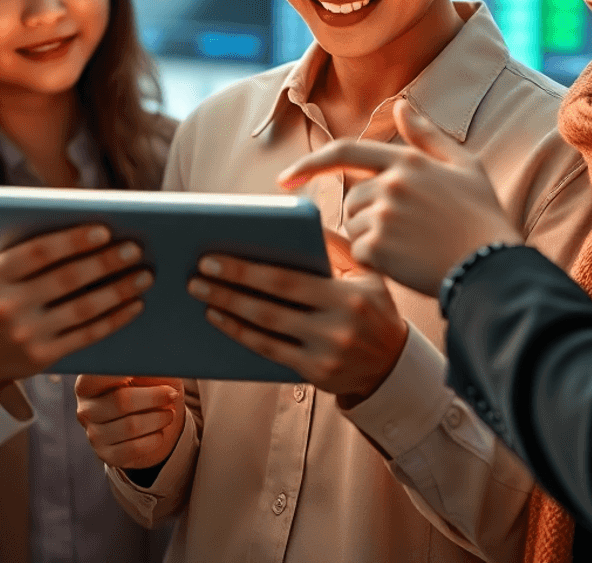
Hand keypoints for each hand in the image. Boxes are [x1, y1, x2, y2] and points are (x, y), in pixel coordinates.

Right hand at [0, 224, 151, 391]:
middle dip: (105, 262)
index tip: (105, 229)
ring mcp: (25, 335)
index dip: (73, 240)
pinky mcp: (42, 358)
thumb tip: (61, 212)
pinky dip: (114, 320)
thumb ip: (9, 240)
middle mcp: (8, 306)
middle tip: (136, 248)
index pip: (38, 253)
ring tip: (145, 275)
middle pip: (67, 279)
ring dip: (119, 291)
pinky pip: (86, 336)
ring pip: (82, 309)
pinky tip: (135, 305)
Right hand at [75, 374, 184, 469]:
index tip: (147, 365)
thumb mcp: (150, 370)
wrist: (153, 420)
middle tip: (172, 394)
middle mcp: (85, 408)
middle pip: (121, 401)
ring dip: (158, 419)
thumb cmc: (150, 386)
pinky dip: (154, 439)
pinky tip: (160, 431)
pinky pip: (133, 449)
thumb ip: (146, 363)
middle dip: (153, 397)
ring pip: (131, 427)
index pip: (100, 373)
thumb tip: (151, 356)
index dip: (125, 369)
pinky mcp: (105, 455)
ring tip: (169, 413)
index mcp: (88, 381)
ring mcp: (93, 434)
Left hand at [187, 254, 407, 400]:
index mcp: (347, 295)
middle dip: (228, 288)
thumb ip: (335, 245)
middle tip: (197, 273)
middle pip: (269, 306)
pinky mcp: (315, 375)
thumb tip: (300, 216)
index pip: (287, 280)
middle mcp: (336, 327)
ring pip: (265, 331)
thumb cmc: (374, 307)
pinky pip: (269, 352)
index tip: (213, 257)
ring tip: (201, 294)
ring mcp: (325, 354)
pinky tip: (219, 319)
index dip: (246, 269)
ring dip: (228, 311)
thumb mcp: (366, 271)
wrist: (394, 366)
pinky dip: (241, 334)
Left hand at [279, 100, 521, 296]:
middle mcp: (390, 184)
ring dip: (373, 238)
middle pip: (353, 199)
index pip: (344, 153)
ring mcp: (382, 216)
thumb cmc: (483, 218)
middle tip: (409, 234)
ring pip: (355, 227)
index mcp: (406, 161)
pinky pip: (359, 253)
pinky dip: (375, 260)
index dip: (310, 165)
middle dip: (370, 215)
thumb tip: (402, 105)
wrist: (496, 268)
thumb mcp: (464, 166)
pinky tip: (407, 263)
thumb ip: (427, 136)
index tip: (286, 179)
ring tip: (414, 248)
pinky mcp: (378, 249)